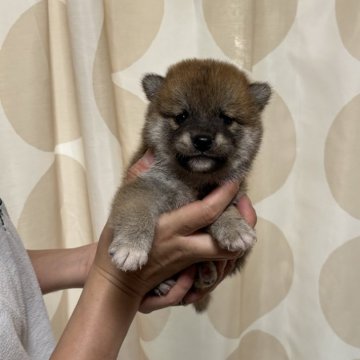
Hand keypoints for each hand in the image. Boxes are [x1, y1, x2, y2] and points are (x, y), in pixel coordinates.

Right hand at [93, 151, 256, 312]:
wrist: (117, 283)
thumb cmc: (117, 243)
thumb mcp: (124, 205)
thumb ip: (137, 177)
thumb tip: (152, 152)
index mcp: (169, 228)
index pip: (206, 211)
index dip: (225, 195)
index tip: (234, 181)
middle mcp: (184, 247)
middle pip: (225, 242)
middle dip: (243, 223)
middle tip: (244, 203)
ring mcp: (189, 263)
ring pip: (226, 257)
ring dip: (238, 238)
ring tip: (239, 216)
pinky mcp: (190, 273)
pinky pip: (219, 265)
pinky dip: (229, 250)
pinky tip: (226, 234)